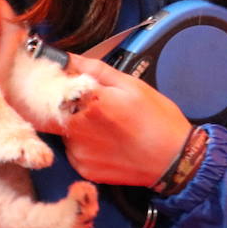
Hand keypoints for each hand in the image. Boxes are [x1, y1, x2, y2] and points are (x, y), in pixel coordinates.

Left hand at [58, 55, 191, 186]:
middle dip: (66, 106)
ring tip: (106, 127)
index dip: (57, 83)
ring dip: (76, 126)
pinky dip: (84, 145)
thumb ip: (95, 69)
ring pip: (64, 131)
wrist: (174, 160)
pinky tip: (107, 143)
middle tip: (94, 108)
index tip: (66, 82)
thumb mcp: (131, 85)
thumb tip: (67, 57)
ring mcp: (78, 152)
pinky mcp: (83, 169)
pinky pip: (74, 152)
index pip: (53, 86)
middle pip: (53, 111)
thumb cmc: (157, 119)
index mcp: (89, 101)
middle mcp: (77, 128)